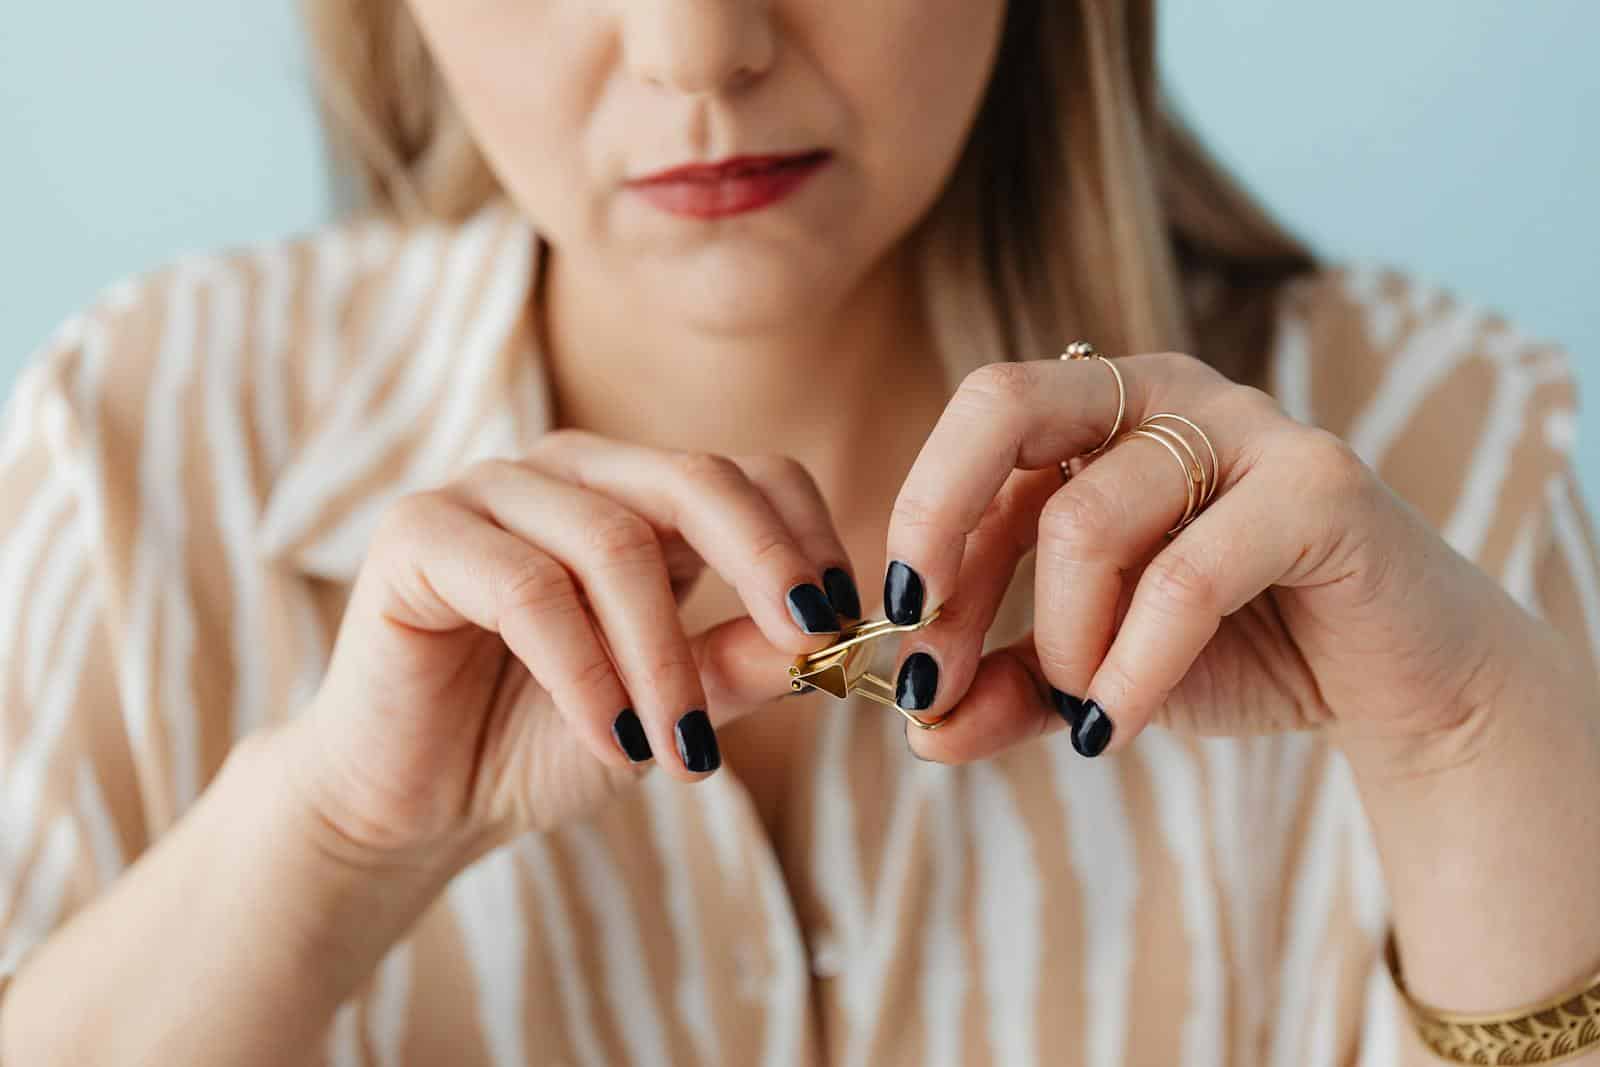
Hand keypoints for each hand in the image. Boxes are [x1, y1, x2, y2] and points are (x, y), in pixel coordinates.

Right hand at [277, 429, 860, 870]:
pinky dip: (583, 671)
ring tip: (681, 752)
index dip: (804, 539)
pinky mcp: (418, 533)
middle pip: (693, 480)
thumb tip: (833, 639)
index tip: (842, 624)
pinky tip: (612, 740)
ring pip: (612, 542)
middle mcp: (567, 473)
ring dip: (661, 659)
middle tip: (810, 646)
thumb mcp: (669, 708)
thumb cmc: (543, 743)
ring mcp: (488, 490)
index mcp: (634, 497)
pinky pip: (525, 587)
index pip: (747, 474)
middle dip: (764, 566)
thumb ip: (740, 664)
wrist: (417, 804)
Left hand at [877, 352, 1559, 766]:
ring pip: (1085, 520)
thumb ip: (1010, 688)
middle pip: (1002, 402)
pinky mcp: (1319, 486)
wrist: (1393, 679)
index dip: (919, 535)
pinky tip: (1111, 729)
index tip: (893, 635)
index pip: (975, 439)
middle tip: (924, 649)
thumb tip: (921, 730)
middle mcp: (1160, 390)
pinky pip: (1186, 579)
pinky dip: (1131, 669)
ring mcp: (1244, 425)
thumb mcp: (1092, 671)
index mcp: (1095, 409)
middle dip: (935, 523)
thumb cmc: (1231, 651)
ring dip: (1063, 643)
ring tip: (1084, 708)